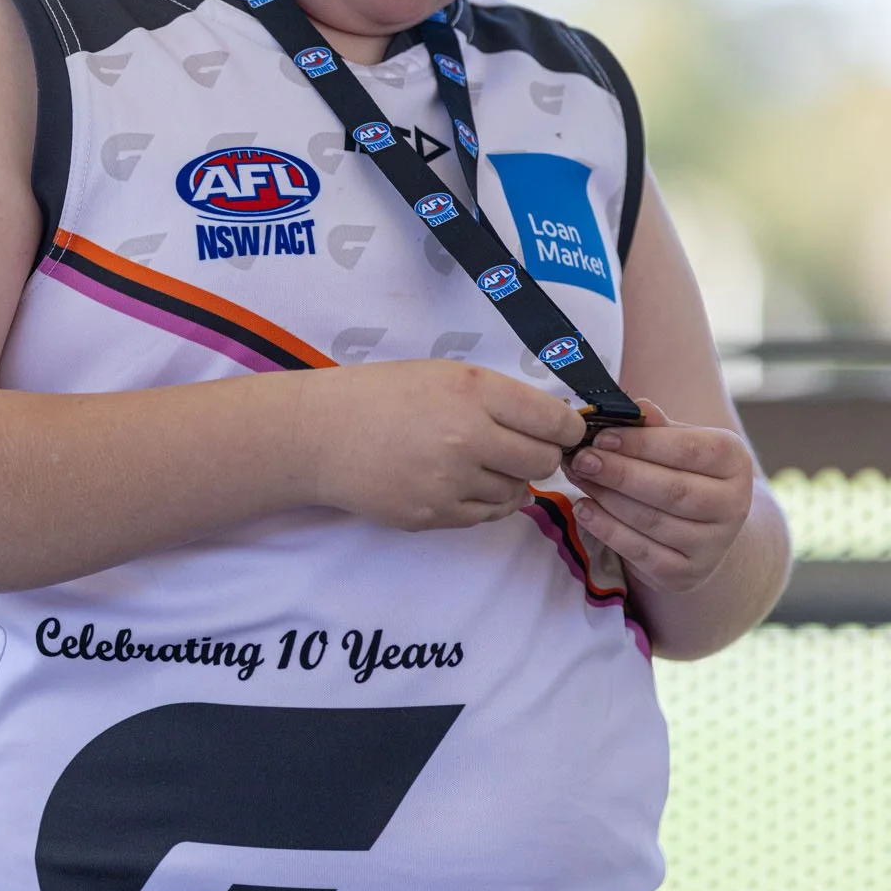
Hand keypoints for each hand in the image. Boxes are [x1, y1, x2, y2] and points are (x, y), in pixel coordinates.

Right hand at [308, 361, 586, 531]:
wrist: (321, 433)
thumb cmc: (382, 395)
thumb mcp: (444, 375)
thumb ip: (498, 398)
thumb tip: (552, 426)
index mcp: (473, 391)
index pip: (554, 421)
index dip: (569, 430)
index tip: (566, 431)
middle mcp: (467, 436)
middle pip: (543, 461)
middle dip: (542, 456)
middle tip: (522, 447)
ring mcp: (451, 481)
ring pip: (516, 492)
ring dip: (510, 479)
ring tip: (478, 461)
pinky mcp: (434, 515)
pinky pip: (486, 515)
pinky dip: (485, 501)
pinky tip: (463, 481)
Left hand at [563, 399, 754, 592]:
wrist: (702, 530)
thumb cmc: (682, 472)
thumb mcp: (678, 442)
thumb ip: (657, 426)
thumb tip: (636, 407)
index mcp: (735, 462)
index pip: (689, 450)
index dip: (643, 444)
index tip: (602, 436)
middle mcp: (733, 506)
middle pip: (672, 490)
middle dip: (620, 473)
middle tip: (582, 458)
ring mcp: (712, 545)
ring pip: (652, 521)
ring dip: (607, 497)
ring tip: (577, 477)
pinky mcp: (685, 574)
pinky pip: (640, 552)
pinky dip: (607, 530)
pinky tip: (584, 509)